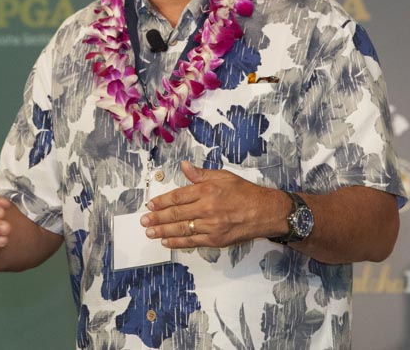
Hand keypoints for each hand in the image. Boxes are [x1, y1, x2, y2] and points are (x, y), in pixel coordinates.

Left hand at [140, 161, 288, 248]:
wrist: (265, 212)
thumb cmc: (245, 193)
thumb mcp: (224, 176)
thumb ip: (201, 174)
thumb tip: (184, 166)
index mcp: (208, 190)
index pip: (178, 196)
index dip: (162, 201)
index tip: (150, 205)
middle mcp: (207, 208)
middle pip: (176, 214)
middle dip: (157, 218)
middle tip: (144, 220)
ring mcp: (211, 226)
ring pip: (181, 229)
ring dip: (163, 231)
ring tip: (150, 232)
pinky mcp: (215, 239)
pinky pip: (192, 242)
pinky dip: (177, 242)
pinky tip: (167, 242)